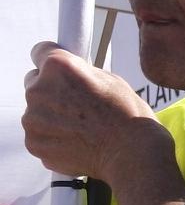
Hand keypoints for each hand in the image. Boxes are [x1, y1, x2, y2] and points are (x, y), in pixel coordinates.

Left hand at [22, 43, 157, 183]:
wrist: (131, 153)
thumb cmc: (128, 115)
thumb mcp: (110, 79)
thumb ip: (81, 74)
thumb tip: (70, 77)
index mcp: (59, 67)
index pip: (40, 51)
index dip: (53, 61)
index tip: (59, 71)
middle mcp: (39, 89)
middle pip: (35, 82)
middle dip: (52, 90)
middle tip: (78, 104)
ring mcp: (33, 118)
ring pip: (36, 111)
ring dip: (52, 116)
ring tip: (81, 126)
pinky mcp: (33, 142)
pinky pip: (39, 134)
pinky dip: (52, 137)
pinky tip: (76, 140)